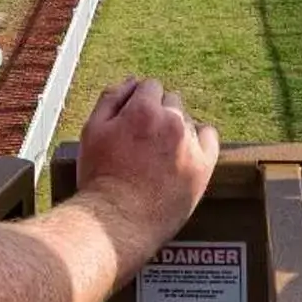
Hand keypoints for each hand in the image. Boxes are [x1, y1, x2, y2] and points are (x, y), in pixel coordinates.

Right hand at [76, 77, 218, 246]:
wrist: (118, 221)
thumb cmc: (100, 177)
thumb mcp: (92, 131)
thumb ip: (111, 98)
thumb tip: (131, 81)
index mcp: (143, 109)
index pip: (149, 86)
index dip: (139, 102)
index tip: (133, 123)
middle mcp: (171, 121)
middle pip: (171, 101)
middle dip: (158, 114)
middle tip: (142, 142)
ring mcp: (190, 143)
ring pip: (187, 121)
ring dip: (175, 130)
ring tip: (158, 156)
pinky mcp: (203, 166)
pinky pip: (210, 137)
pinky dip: (199, 140)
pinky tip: (185, 153)